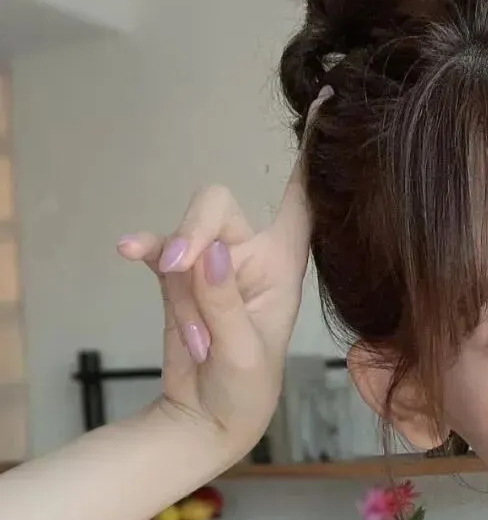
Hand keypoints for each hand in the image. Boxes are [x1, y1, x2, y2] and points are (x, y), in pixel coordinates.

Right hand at [116, 156, 311, 456]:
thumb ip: (225, 301)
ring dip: (178, 291)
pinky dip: (145, 249)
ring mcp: (213, 262)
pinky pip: (157, 250)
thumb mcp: (243, 352)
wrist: (209, 418)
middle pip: (216, 206)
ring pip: (181, 240)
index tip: (327, 100)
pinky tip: (128, 250)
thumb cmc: (245, 389)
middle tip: (180, 272)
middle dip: (191, 237)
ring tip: (196, 340)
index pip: (303, 200)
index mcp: (285, 265)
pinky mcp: (180, 276)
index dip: (315, 154)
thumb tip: (208, 252)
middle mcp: (252, 254)